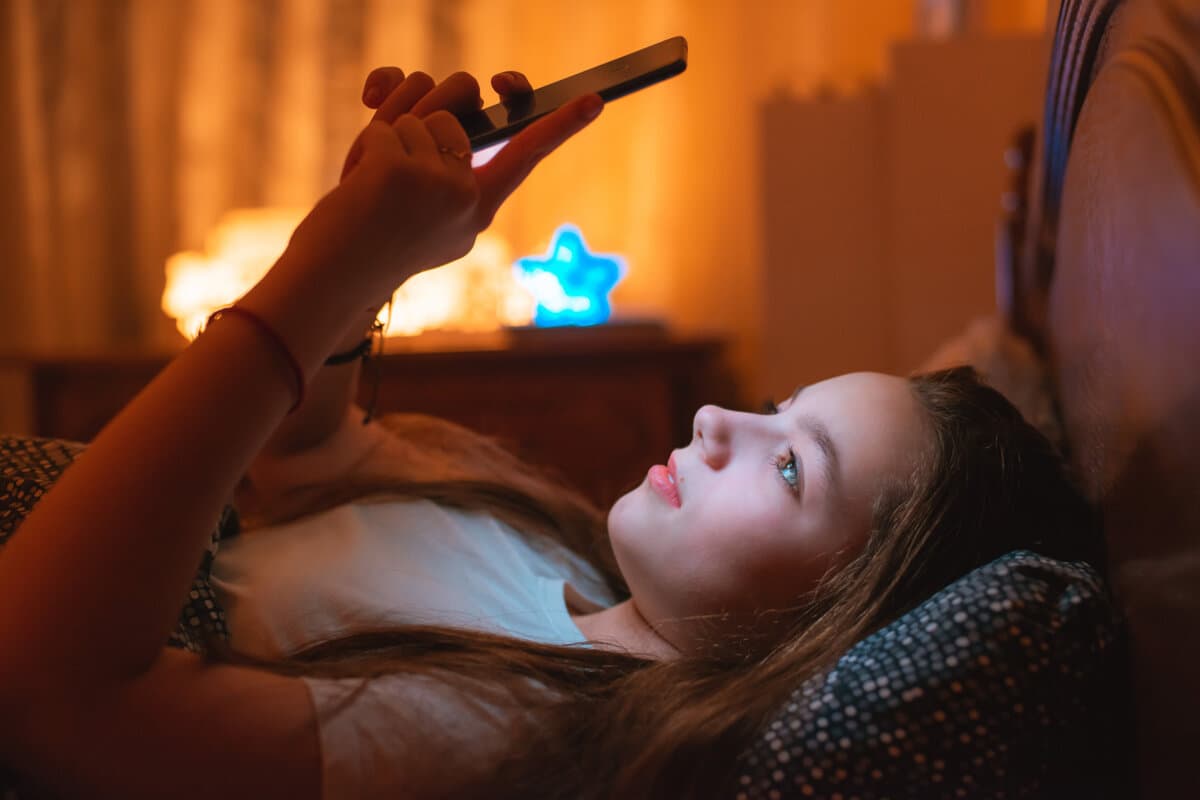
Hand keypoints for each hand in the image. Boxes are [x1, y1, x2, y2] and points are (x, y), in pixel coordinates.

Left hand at [284, 69, 600, 307]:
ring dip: (389, 137)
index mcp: (478, 213)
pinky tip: (360, 187)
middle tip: (393, 174)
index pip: (525, 157)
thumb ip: (434, 151)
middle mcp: (468, 202)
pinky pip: (387, 124)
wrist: (331, 282)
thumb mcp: (415, 203)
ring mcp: (441, 187)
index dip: (561, 125)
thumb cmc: (366, 242)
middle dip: (422, 123)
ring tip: (373, 187)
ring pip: (420, 116)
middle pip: (459, 115)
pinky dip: (365, 147)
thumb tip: (421, 86)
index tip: (594, 100)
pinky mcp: (405, 173)